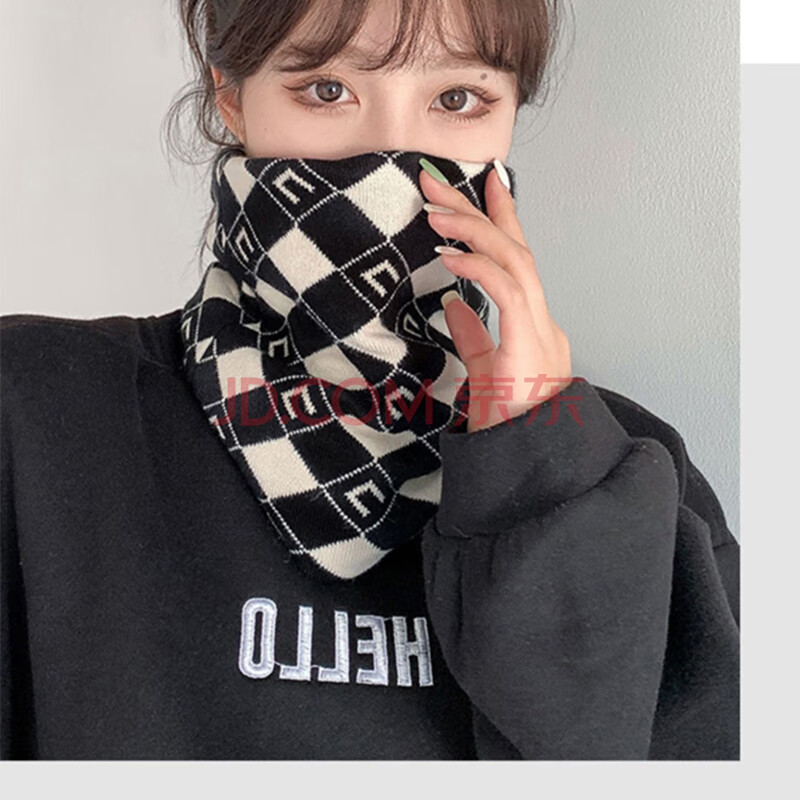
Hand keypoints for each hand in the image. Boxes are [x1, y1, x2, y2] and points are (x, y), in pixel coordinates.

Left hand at [419, 164, 572, 432]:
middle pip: (514, 249)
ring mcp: (540, 330)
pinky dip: (477, 266)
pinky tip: (447, 253)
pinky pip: (506, 291)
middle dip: (480, 209)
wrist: (526, 462)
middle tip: (439, 180)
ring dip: (473, 229)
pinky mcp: (529, 344)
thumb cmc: (509, 426)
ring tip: (434, 209)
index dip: (500, 219)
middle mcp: (541, 320)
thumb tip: (453, 303)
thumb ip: (474, 336)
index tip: (481, 184)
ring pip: (513, 260)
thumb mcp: (485, 372)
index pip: (516, 261)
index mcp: (532, 326)